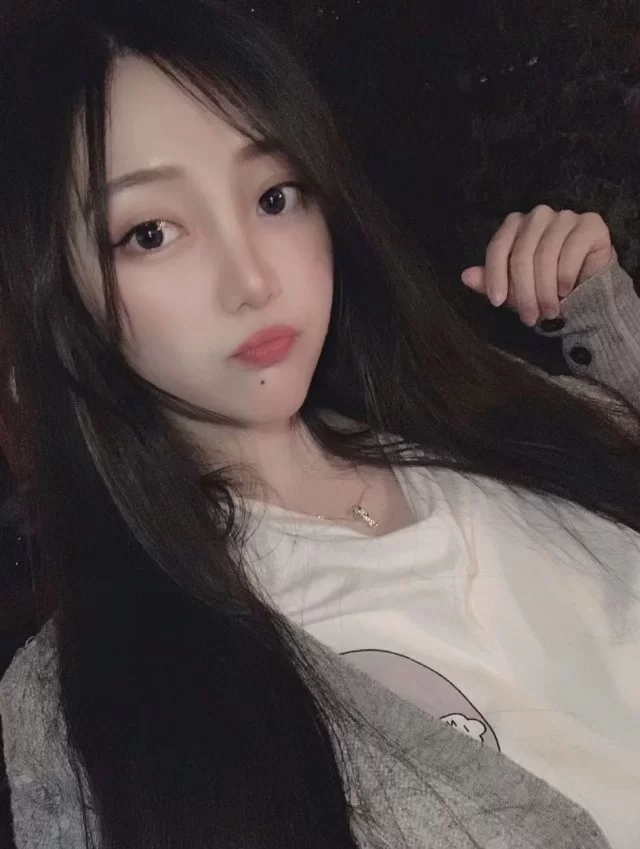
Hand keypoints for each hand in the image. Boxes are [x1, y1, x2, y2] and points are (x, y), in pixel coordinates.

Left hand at [461, 206, 613, 325]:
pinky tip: (566, 292)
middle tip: (529, 318)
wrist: (588, 289)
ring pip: (545, 256)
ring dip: (545, 291)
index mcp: (515, 225)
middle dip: (523, 292)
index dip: (495, 276)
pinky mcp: (590, 224)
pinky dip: (565, 277)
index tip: (496, 303)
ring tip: (548, 312)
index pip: (498, 247)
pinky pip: (571, 252)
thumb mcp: (513, 289)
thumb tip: (465, 276)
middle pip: (521, 254)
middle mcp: (538, 215)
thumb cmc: (545, 287)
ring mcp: (565, 217)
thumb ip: (490, 282)